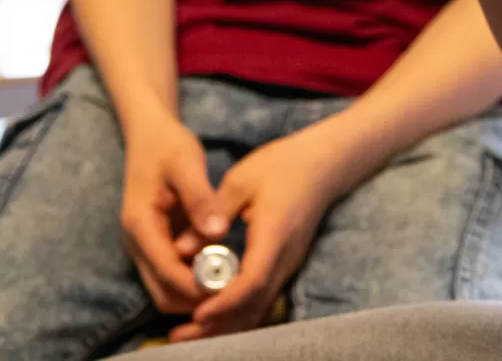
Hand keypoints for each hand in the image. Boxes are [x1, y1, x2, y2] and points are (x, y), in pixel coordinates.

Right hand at [120, 110, 228, 315]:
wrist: (149, 134)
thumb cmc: (167, 145)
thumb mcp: (186, 163)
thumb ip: (200, 199)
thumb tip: (218, 233)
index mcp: (141, 225)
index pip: (167, 273)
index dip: (196, 287)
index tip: (229, 290)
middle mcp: (137, 244)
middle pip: (163, 293)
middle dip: (196, 300)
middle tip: (234, 293)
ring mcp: (144, 247)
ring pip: (166, 291)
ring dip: (194, 295)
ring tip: (231, 285)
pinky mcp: (155, 246)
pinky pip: (171, 278)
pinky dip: (192, 284)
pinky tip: (220, 272)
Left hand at [167, 124, 353, 342]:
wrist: (322, 166)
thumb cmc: (281, 166)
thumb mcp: (241, 180)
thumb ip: (211, 213)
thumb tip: (179, 248)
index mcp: (274, 235)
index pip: (253, 281)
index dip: (225, 302)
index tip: (197, 313)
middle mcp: (285, 259)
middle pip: (253, 306)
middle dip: (217, 325)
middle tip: (179, 337)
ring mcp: (287, 266)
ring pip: (258, 309)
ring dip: (225, 325)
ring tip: (188, 334)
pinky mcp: (284, 267)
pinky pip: (261, 300)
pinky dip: (236, 314)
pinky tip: (212, 318)